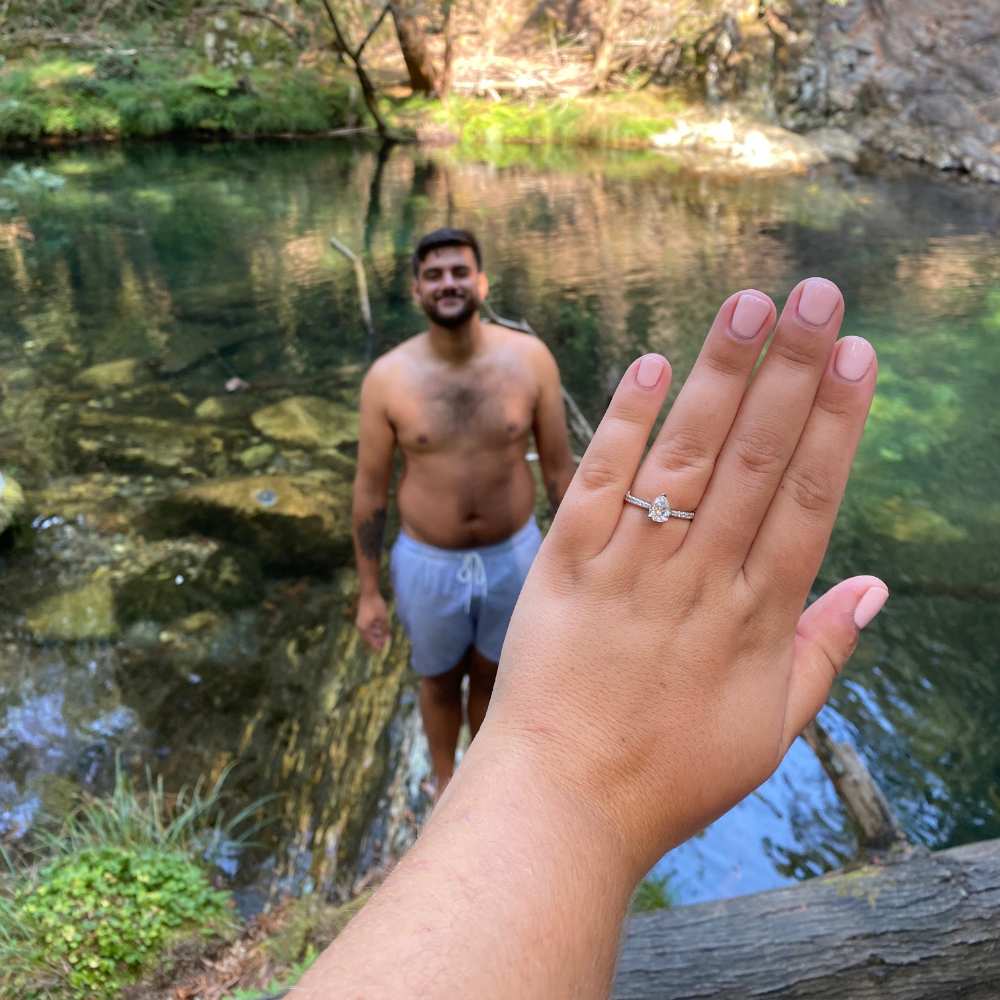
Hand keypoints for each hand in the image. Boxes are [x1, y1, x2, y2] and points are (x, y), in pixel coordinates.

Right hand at [355, 591, 388, 649]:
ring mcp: (361, 620)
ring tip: (384, 636)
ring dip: (376, 634)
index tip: (381, 650)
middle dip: (377, 640)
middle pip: (369, 636)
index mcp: (363, 628)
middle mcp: (360, 625)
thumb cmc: (376, 605)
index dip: (376, 645)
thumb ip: (384, 629)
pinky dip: (374, 627)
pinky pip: (368, 625)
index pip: (370, 641)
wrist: (369, 591)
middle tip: (383, 645)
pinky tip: (380, 627)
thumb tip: (387, 639)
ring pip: (369, 630)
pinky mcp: (363, 615)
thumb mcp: (383, 618)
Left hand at [483, 278, 886, 879]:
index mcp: (755, 616)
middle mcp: (698, 579)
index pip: (808, 498)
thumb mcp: (770, 728)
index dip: (836, 422)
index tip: (858, 357)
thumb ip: (825, 651)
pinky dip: (625, 424)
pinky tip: (651, 366)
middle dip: (792, 372)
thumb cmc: (669, 773)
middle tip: (819, 296)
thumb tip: (876, 583)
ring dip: (719, 376)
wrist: (563, 803)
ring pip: (684, 456)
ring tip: (750, 304)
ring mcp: (629, 567)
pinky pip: (600, 483)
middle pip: (754, 458)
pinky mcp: (564, 565)